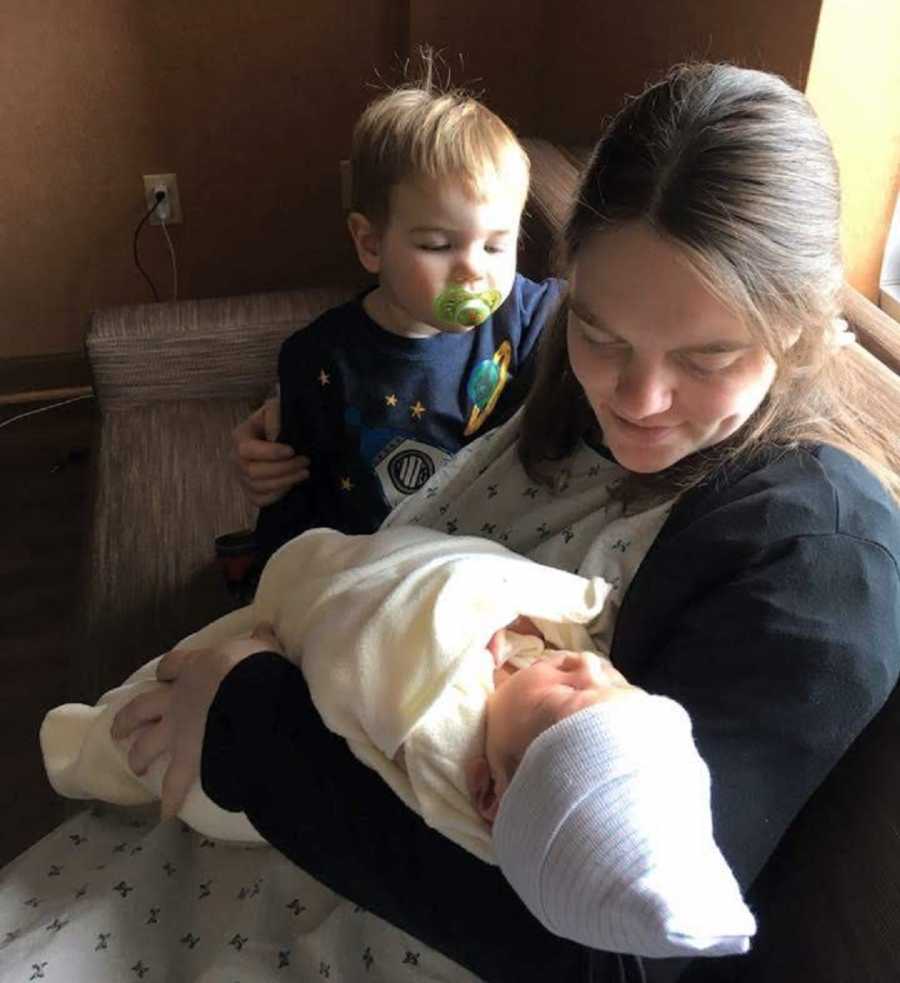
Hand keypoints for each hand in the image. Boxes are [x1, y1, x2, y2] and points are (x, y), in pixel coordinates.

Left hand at [111, 624, 283, 820]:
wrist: (249, 697)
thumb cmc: (255, 668)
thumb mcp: (260, 648)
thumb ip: (260, 641)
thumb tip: (265, 627)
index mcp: (195, 668)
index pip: (173, 665)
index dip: (168, 670)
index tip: (165, 675)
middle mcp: (178, 699)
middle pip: (142, 708)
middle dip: (129, 719)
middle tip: (121, 729)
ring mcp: (178, 730)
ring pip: (147, 744)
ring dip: (139, 755)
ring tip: (135, 766)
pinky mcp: (188, 756)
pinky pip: (177, 781)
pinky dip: (172, 799)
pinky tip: (165, 814)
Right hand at [232, 399, 309, 506]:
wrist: (281, 432)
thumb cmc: (278, 419)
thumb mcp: (277, 409)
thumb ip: (275, 418)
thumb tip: (276, 436)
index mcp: (240, 436)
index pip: (248, 450)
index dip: (270, 453)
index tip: (292, 451)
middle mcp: (237, 458)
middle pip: (253, 472)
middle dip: (283, 469)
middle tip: (305, 462)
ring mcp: (242, 476)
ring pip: (258, 487)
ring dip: (285, 481)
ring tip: (304, 472)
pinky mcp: (251, 491)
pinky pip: (260, 500)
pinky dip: (277, 495)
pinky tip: (292, 484)